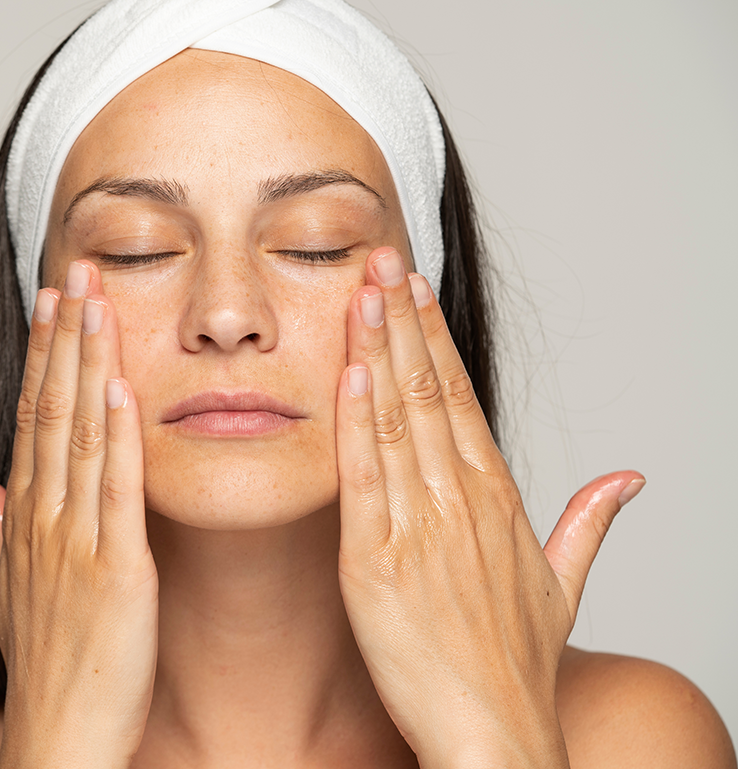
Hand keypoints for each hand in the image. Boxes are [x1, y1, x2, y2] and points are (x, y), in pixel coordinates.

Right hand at [0, 260, 157, 768]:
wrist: (56, 740)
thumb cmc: (45, 669)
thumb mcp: (9, 589)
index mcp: (24, 523)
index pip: (31, 421)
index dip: (40, 358)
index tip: (50, 304)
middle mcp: (41, 523)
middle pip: (50, 412)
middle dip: (62, 339)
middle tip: (75, 271)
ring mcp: (74, 544)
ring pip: (77, 437)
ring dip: (86, 364)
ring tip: (94, 300)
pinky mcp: (114, 573)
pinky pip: (113, 494)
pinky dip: (115, 438)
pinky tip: (119, 386)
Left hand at [335, 247, 643, 767]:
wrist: (495, 734)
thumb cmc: (517, 664)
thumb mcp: (563, 586)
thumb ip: (590, 523)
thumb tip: (628, 477)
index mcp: (497, 498)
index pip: (461, 396)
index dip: (434, 337)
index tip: (415, 287)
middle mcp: (462, 500)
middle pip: (429, 390)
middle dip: (402, 319)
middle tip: (381, 257)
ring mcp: (420, 526)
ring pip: (397, 419)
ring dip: (378, 350)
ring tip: (361, 291)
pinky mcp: (377, 561)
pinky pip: (365, 478)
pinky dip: (356, 422)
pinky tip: (349, 374)